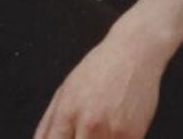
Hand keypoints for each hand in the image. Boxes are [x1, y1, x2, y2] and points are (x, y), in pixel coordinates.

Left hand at [33, 33, 164, 138]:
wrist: (134, 51)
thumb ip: (48, 124)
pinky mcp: (133, 135)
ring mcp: (112, 131)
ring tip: (99, 129)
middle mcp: (89, 123)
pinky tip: (114, 128)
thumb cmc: (99, 69)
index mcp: (67, 112)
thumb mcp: (65, 89)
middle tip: (82, 134)